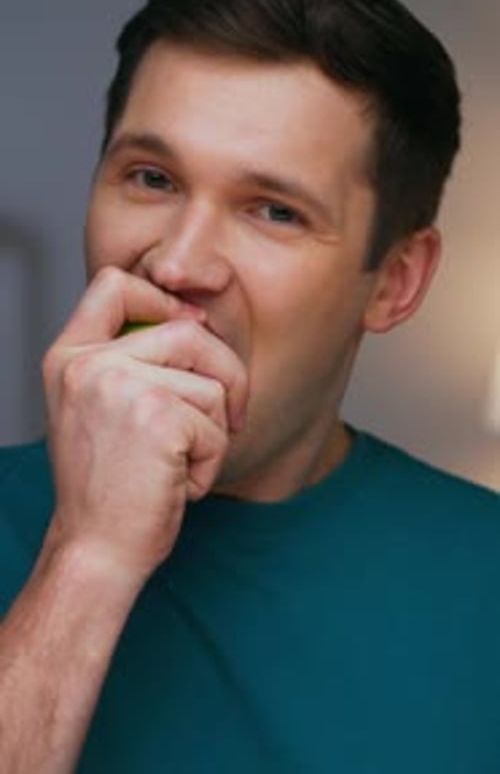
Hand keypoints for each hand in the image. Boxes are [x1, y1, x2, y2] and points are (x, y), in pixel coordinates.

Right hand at [42, 267, 247, 584]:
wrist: (97, 551)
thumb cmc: (108, 487)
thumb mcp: (100, 409)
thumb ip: (133, 360)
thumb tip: (196, 318)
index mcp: (68, 358)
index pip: (114, 283)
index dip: (162, 299)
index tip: (188, 328)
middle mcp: (87, 365)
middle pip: (189, 331)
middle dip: (225, 375)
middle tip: (225, 419)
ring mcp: (119, 386)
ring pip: (211, 383)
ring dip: (212, 432)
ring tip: (176, 464)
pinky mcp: (157, 416)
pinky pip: (216, 424)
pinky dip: (210, 461)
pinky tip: (177, 483)